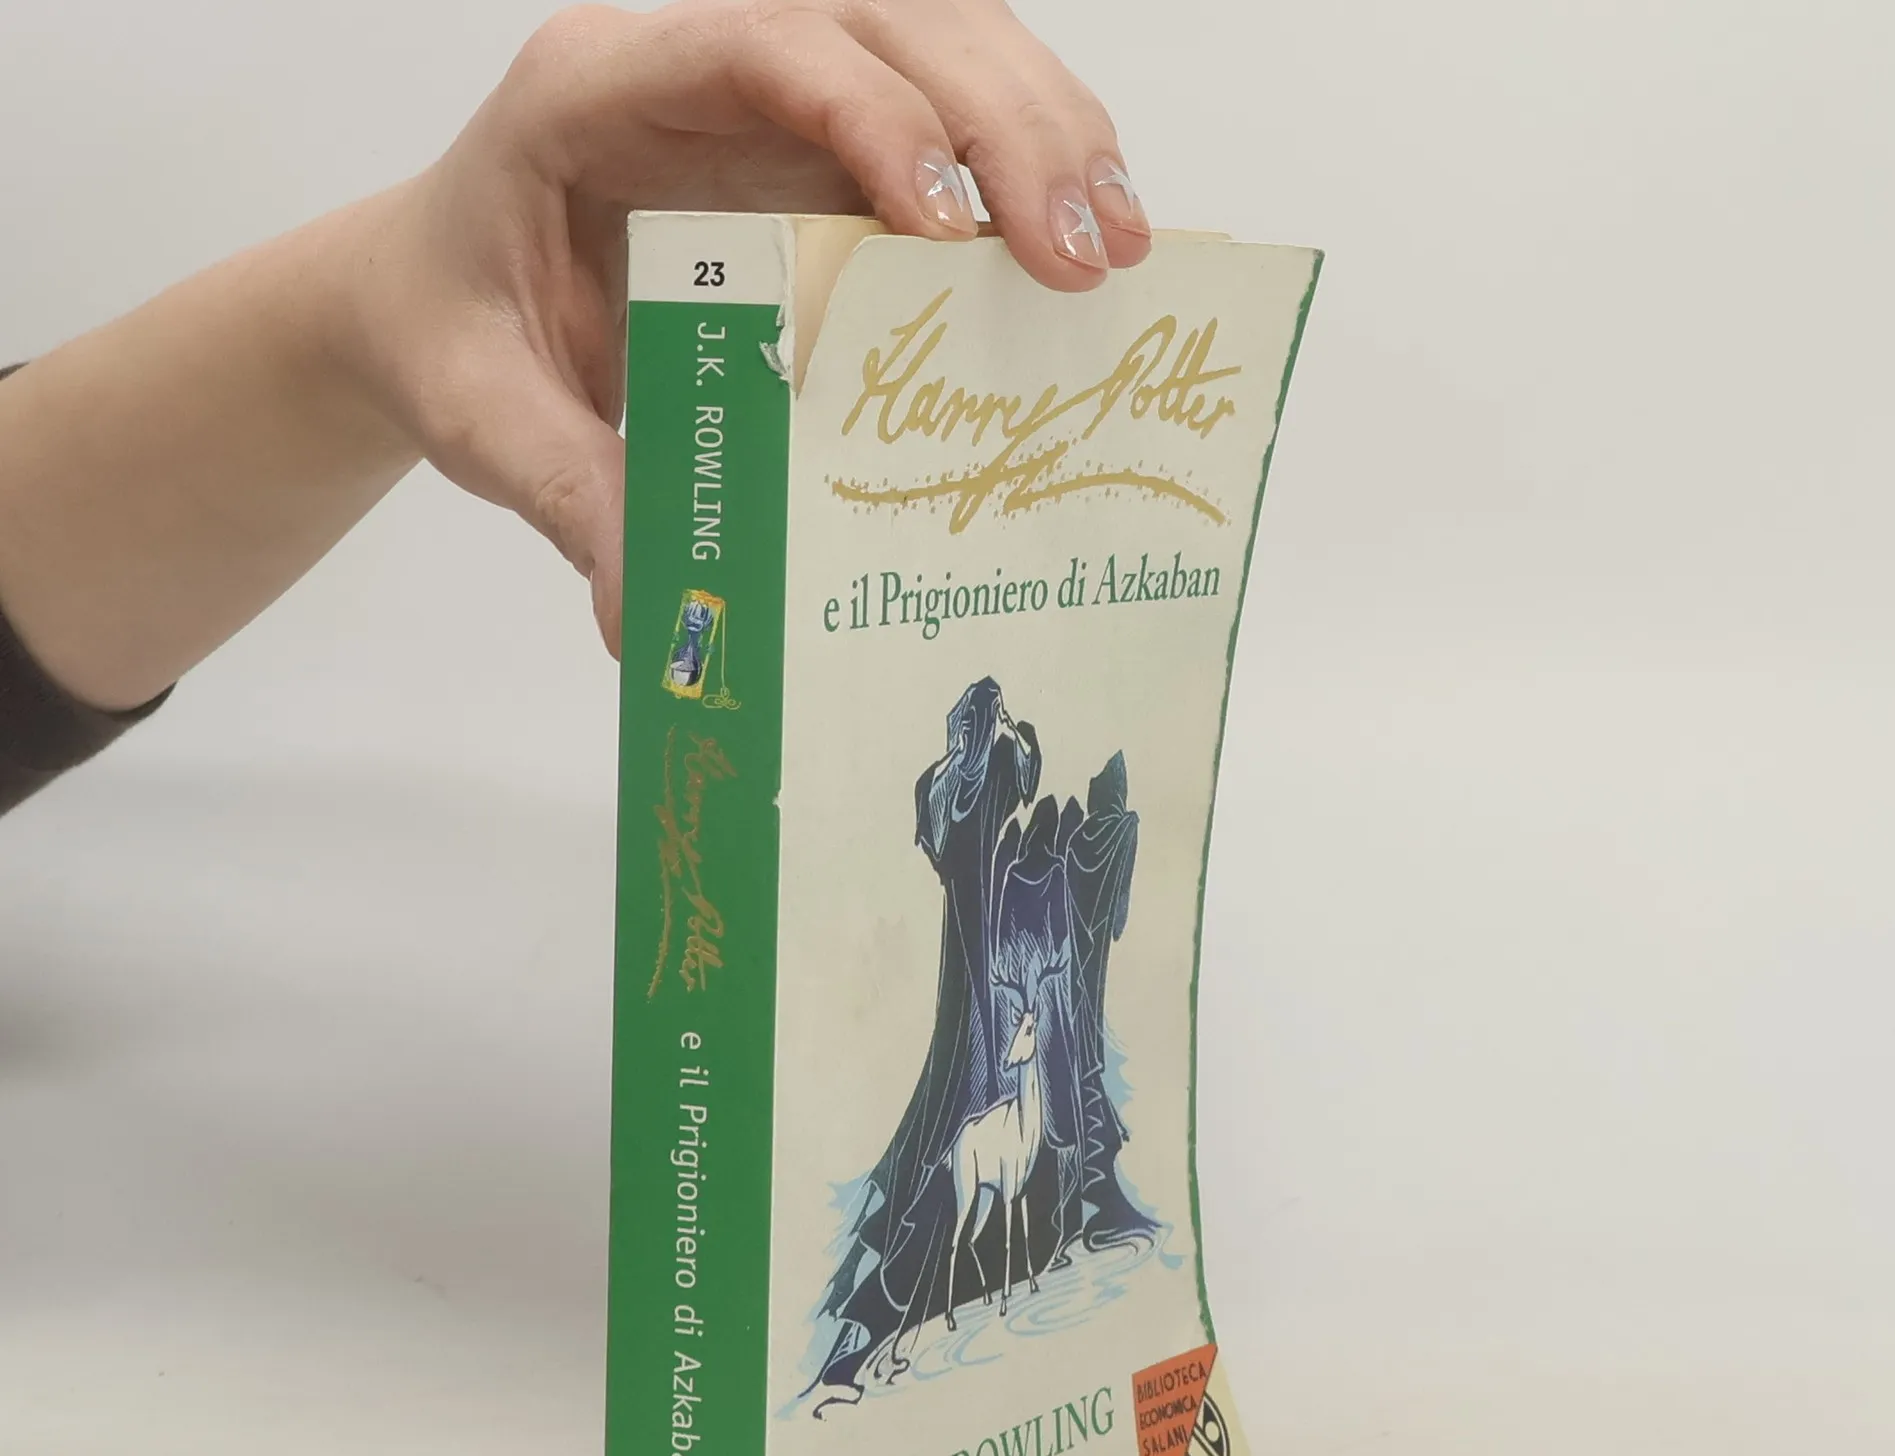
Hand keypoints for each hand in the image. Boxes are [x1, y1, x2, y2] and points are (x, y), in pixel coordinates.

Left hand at [343, 1, 1153, 651]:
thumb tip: (654, 620)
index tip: (949, 223)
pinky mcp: (823, 149)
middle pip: (882, 17)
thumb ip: (570, 498)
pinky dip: (1027, 170)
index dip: (868, 110)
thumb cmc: (456, 336)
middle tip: (1081, 252)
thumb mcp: (487, 420)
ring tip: (1116, 247)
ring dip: (1045, 129)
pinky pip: (948, 119)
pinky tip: (1085, 249)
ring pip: (940, 42)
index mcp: (594, 89)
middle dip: (1002, 119)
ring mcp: (771, 98)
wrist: (441, 302)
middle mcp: (697, 66)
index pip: (754, 46)